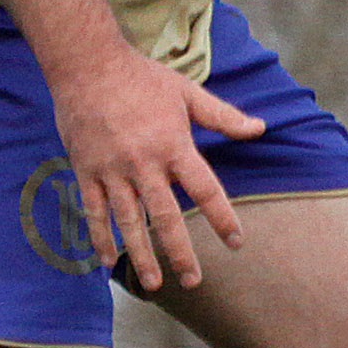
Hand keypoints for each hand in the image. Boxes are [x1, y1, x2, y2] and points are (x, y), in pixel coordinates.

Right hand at [46, 35, 265, 291]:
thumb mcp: (187, 92)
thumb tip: (260, 128)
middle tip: (194, 281)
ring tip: (155, 284)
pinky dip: (100, 238)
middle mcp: (144, 163)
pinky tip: (109, 261)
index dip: (222, 217)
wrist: (87, 64)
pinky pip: (94, 211)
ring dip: (142, 255)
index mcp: (174, 145)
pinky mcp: (86, 171)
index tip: (236, 242)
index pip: (205, 189)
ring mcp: (112, 170)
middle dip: (181, 252)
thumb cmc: (142, 77)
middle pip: (165, 217)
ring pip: (128, 222)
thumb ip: (223, 116)